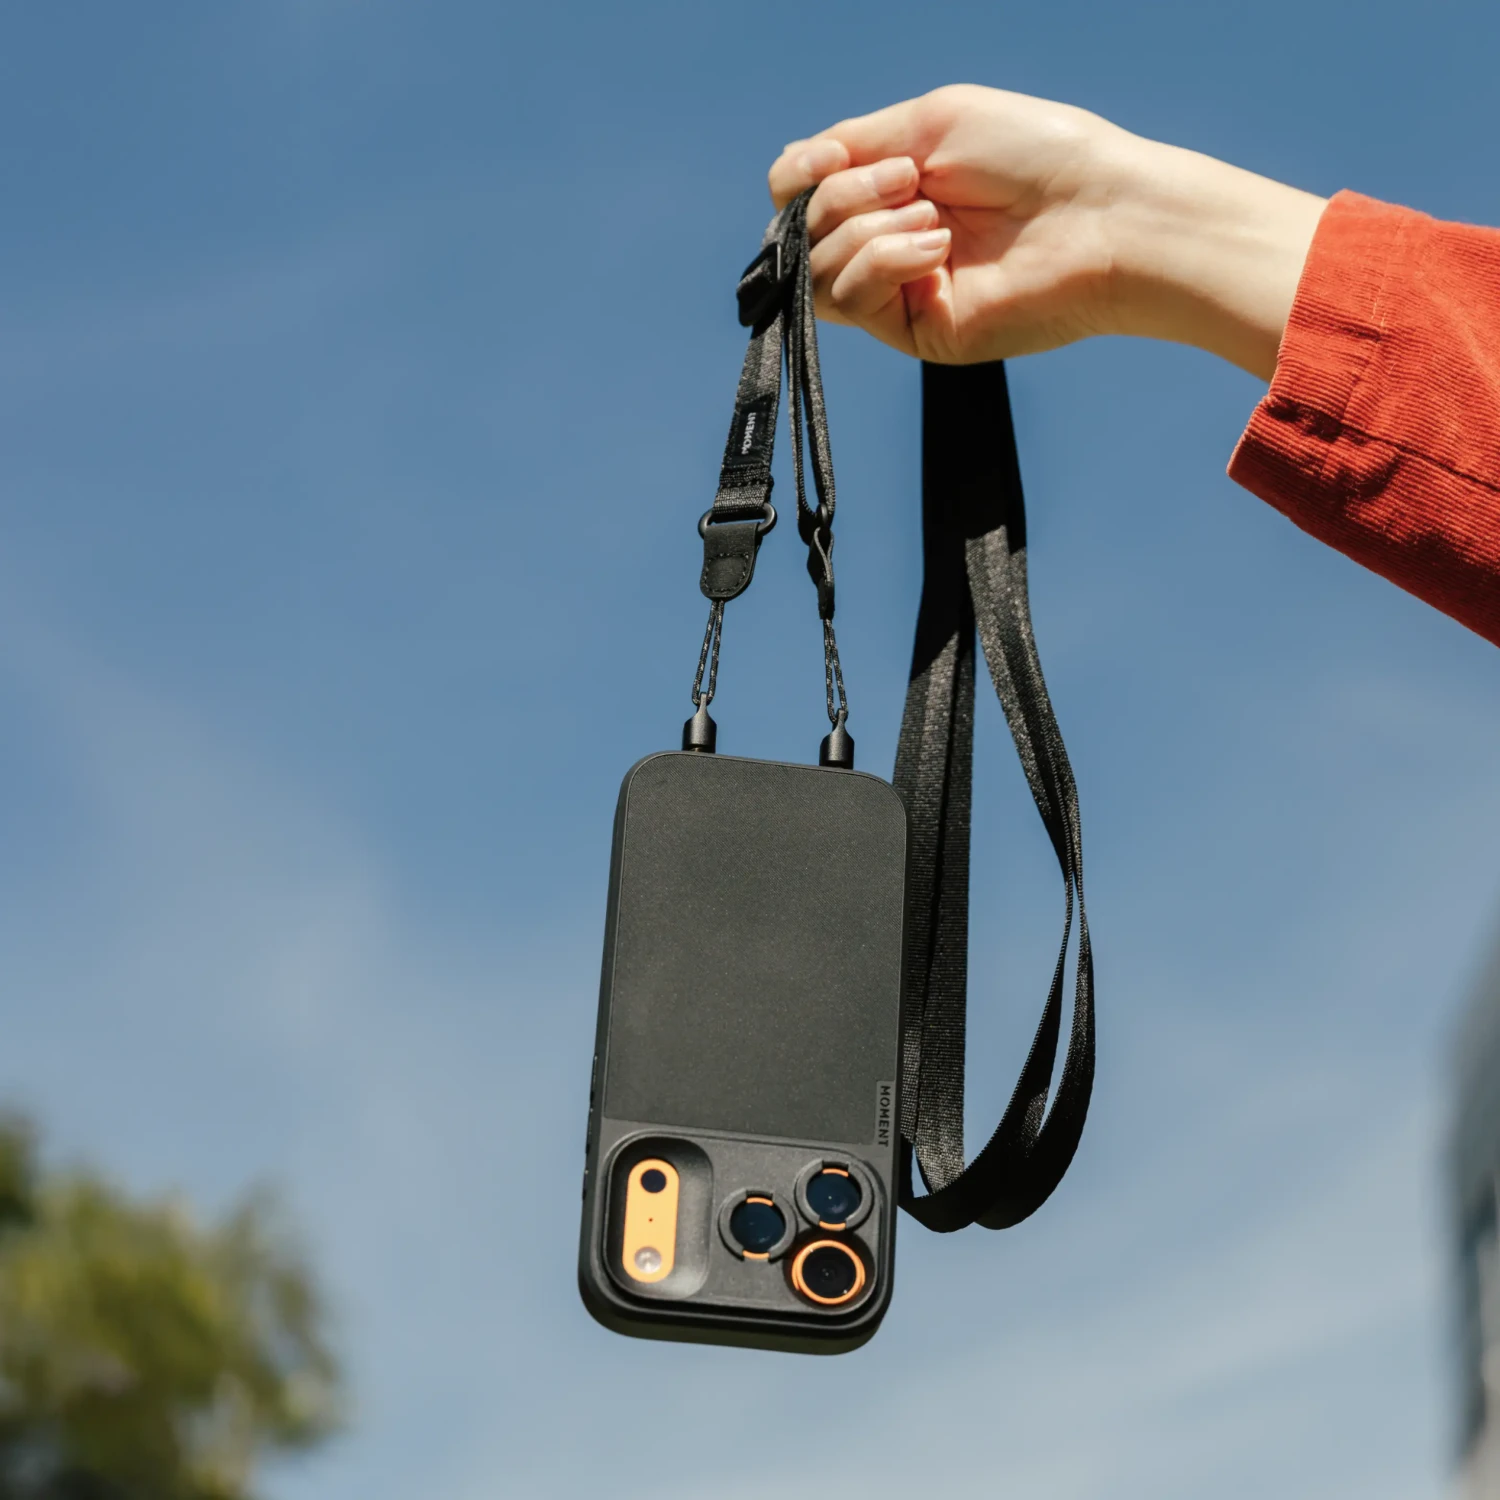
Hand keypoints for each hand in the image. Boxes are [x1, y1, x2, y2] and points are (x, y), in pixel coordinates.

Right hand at [768, 85, 1326, 378]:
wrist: (1097, 214)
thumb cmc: (1033, 155)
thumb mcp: (930, 123)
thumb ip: (854, 148)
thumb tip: (794, 179)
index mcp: (891, 191)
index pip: (800, 194)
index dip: (798, 175)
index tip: (831, 154)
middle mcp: (888, 243)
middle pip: (799, 232)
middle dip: (844, 196)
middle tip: (912, 182)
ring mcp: (900, 292)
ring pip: (816, 270)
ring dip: (865, 229)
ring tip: (933, 219)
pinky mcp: (915, 333)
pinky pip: (850, 299)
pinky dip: (883, 260)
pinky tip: (937, 249)